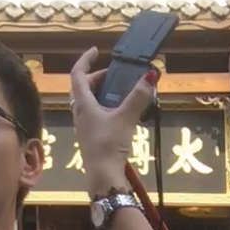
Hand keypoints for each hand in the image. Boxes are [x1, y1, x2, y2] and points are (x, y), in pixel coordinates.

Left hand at [69, 49, 158, 198]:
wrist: (103, 178)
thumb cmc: (108, 146)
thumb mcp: (126, 119)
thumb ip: (138, 97)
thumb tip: (151, 76)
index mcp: (83, 104)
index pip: (78, 73)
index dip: (86, 59)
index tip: (96, 51)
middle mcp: (80, 113)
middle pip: (83, 88)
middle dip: (97, 77)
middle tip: (113, 74)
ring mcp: (84, 127)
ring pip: (88, 102)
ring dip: (100, 93)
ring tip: (117, 93)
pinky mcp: (91, 138)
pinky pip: (94, 116)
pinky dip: (104, 108)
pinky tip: (118, 115)